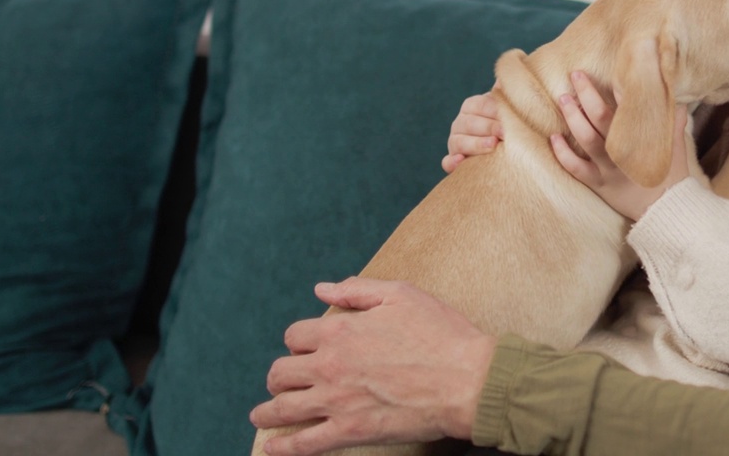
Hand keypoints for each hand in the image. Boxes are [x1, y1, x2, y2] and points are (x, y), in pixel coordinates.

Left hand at [249, 278, 495, 455]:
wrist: (466, 380)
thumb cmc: (440, 334)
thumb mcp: (401, 295)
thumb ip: (357, 290)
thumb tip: (322, 289)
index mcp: (339, 332)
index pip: (295, 335)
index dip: (298, 341)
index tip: (306, 348)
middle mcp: (329, 366)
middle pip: (281, 372)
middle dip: (279, 375)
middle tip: (284, 382)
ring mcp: (336, 402)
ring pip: (283, 408)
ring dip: (267, 411)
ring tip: (261, 415)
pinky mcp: (349, 432)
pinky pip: (304, 444)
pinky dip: (283, 447)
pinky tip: (271, 448)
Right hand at [442, 89, 502, 173]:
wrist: (501, 149)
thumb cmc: (505, 124)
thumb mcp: (505, 107)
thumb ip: (506, 93)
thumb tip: (509, 76)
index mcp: (472, 106)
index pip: (480, 105)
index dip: (495, 110)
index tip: (510, 117)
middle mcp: (460, 123)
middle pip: (470, 123)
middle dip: (489, 127)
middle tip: (506, 133)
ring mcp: (454, 142)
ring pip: (459, 141)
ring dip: (475, 144)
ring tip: (493, 145)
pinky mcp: (452, 161)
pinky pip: (447, 162)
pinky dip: (452, 162)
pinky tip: (461, 160)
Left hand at [550, 71, 690, 220]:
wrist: (666, 209)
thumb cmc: (672, 175)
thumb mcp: (674, 145)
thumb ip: (672, 120)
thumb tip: (674, 96)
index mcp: (640, 139)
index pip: (627, 108)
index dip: (617, 88)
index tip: (611, 71)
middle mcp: (622, 151)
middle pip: (601, 117)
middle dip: (588, 94)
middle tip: (577, 75)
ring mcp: (608, 168)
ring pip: (586, 138)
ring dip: (573, 117)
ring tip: (563, 98)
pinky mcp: (598, 183)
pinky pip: (575, 168)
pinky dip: (562, 153)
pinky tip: (554, 137)